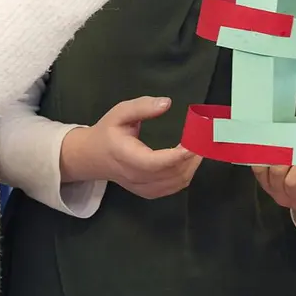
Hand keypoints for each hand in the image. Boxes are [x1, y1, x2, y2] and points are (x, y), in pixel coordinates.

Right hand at [66, 96, 201, 198]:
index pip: (154, 163)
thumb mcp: (120, 112)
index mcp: (125, 156)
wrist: (92, 157)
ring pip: (175, 184)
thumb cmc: (107, 133)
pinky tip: (189, 160)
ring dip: (191, 167)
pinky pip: (172, 188)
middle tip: (203, 140)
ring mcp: (142, 188)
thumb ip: (142, 107)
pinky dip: (186, 175)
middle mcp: (134, 176)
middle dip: (191, 158)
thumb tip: (167, 103)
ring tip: (199, 147)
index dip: (177, 156)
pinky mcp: (148, 192)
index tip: (194, 143)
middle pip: (170, 175)